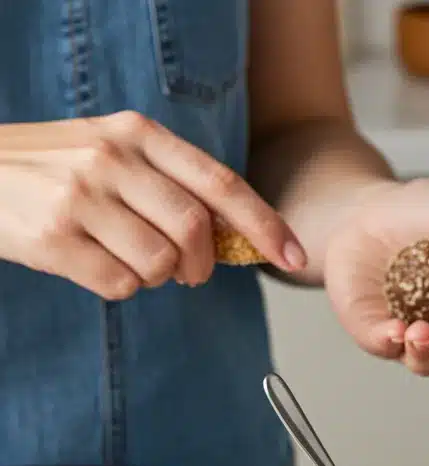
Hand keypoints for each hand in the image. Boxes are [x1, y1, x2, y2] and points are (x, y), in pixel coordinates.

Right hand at [0, 114, 304, 298]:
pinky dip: (118, 288)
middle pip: (195, 232)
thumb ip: (169, 182)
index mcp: (136, 134)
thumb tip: (236, 234)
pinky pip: (120, 286)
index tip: (294, 257)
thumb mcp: (112, 152)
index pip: (219, 182)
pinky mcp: (56, 238)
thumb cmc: (53, 171)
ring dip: (155, 278)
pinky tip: (94, 264)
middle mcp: (112, 160)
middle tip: (189, 273)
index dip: (264, 223)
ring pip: (160, 265)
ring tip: (126, 258)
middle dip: (202, 266)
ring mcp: (82, 198)